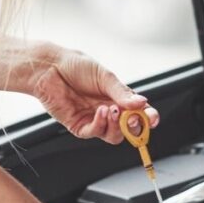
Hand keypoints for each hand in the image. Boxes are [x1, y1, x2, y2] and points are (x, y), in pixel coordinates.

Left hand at [32, 45, 158, 143]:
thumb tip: (142, 103)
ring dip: (116, 126)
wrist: (50, 67)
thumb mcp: (104, 76)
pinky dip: (100, 124)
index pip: (138, 113)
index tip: (152, 119)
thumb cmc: (76, 66)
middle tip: (132, 117)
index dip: (148, 118)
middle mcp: (108, 110)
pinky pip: (94, 132)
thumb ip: (122, 93)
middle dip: (134, 126)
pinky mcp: (79, 125)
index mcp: (118, 97)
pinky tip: (100, 111)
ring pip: (113, 136)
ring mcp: (94, 119)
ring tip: (111, 109)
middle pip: (128, 129)